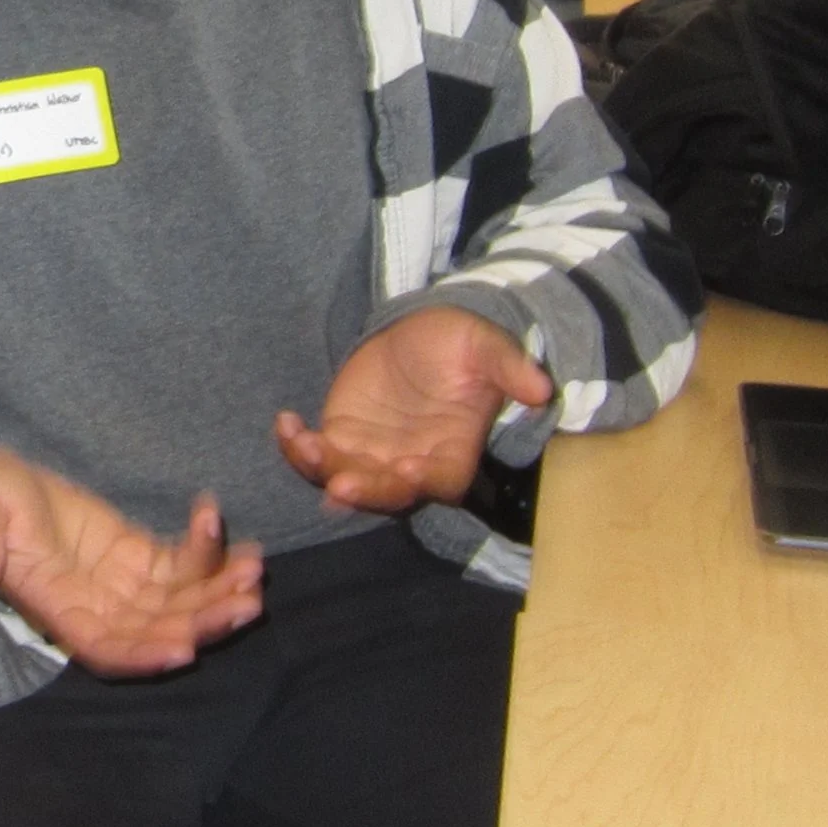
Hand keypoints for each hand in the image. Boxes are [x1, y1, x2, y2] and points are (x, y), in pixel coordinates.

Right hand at [0, 447, 262, 675]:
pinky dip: (206, 551)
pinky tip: (223, 525)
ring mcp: (120, 583)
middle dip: (203, 622)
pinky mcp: (135, 553)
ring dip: (218, 591)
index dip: (144, 654)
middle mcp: (95, 607)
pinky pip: (179, 562)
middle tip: (246, 602)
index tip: (183, 649)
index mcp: (54, 610)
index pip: (105, 649)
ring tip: (255, 568)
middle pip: (158, 631)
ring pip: (179, 602)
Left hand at [275, 306, 553, 513]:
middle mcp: (410, 466)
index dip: (422, 483)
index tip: (406, 470)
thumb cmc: (462, 345)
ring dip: (321, 470)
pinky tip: (286, 423)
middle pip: (385, 493)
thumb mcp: (487, 347)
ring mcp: (372, 455)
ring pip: (343, 478)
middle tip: (340, 485)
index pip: (438, 483)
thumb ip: (509, 368)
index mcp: (452, 454)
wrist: (423, 333)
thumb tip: (542, 388)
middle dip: (364, 491)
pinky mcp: (341, 437)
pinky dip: (296, 447)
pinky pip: (315, 454)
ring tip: (304, 444)